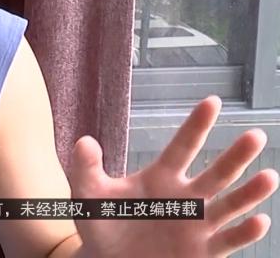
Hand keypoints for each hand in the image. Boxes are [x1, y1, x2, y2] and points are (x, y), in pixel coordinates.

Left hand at [71, 96, 278, 257]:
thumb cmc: (102, 225)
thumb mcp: (89, 196)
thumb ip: (86, 169)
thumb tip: (83, 141)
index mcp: (160, 178)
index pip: (181, 146)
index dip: (196, 125)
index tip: (212, 101)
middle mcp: (186, 197)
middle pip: (215, 173)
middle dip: (235, 156)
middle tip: (255, 135)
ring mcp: (197, 224)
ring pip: (229, 205)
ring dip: (250, 193)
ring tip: (270, 176)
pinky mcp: (203, 251)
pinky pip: (227, 241)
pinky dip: (244, 233)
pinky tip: (260, 221)